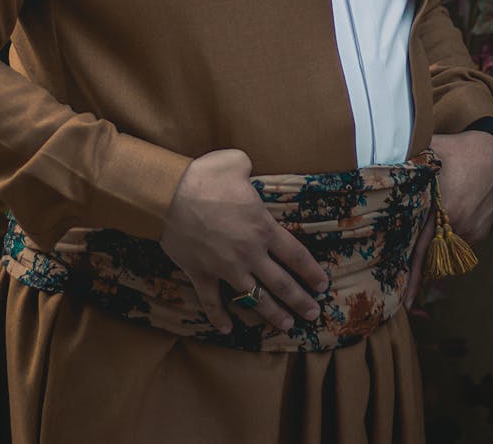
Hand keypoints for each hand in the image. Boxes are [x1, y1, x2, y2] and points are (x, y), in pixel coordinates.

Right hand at [160, 148, 329, 335]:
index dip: (311, 272)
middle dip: (300, 301)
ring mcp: (225, 268)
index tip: (322, 285)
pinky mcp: (202, 275)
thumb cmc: (206, 177)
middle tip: (313, 314)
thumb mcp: (236, 162)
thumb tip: (248, 168)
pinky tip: (227, 330)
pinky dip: (219, 317)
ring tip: (287, 326)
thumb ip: (249, 168)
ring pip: (254, 298)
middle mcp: (249, 253)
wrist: (169, 195)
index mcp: (262, 228)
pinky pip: (212, 302)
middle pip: (281, 284)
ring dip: (272, 314)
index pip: (295, 255)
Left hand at [405, 129, 492, 308]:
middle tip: (405, 279)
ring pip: (445, 248)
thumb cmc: (455, 149)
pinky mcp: (480, 232)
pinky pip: (459, 241)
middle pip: (431, 252)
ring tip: (432, 220)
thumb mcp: (427, 151)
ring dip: (435, 242)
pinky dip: (450, 234)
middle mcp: (456, 225)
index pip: (420, 249)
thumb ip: (404, 161)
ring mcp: (470, 232)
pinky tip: (449, 212)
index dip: (412, 276)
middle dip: (419, 263)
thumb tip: (375, 162)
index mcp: (441, 209)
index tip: (406, 302)